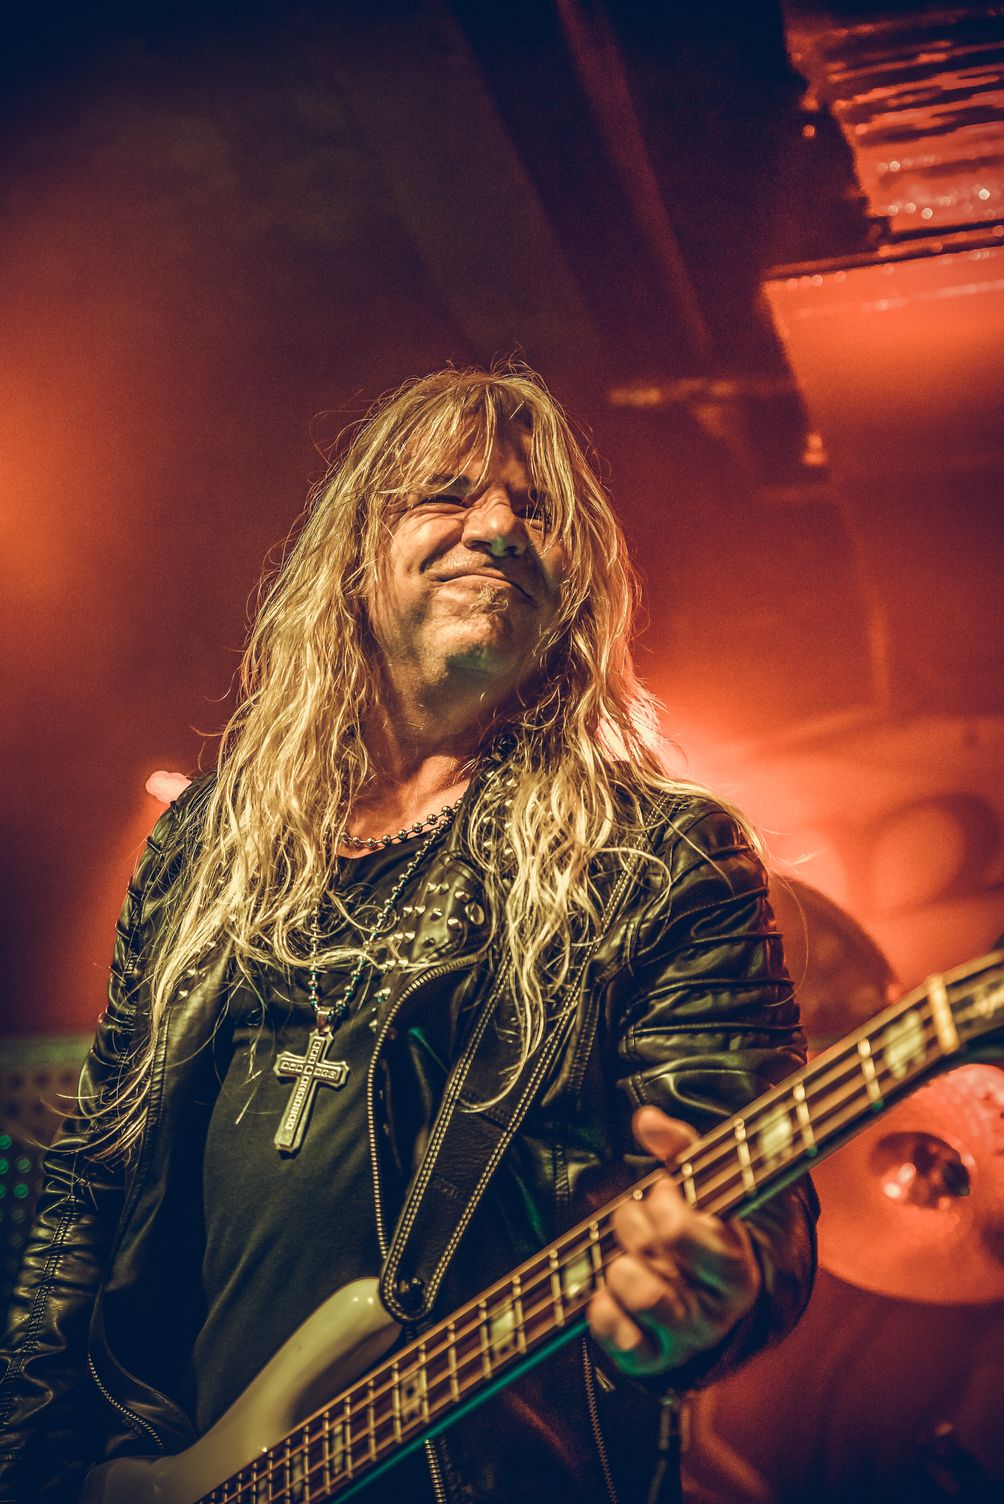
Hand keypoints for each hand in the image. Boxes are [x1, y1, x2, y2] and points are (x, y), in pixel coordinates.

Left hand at [586, 1106, 760, 1376]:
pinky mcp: (650, 1359)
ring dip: (619, 1264)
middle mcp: (715, 1310)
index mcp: (736, 1266)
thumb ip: (681, 1147)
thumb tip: (646, 1119)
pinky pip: (611, 1329)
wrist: (707, 1306)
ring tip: (627, 1259)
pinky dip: (600, 1305)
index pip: (686, 1233)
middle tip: (642, 1223)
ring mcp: (683, 1338)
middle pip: (651, 1254)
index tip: (664, 1194)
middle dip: (635, 1225)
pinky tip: (609, 1292)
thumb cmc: (701, 1235)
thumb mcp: (704, 1189)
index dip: (664, 1206)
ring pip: (633, 1290)